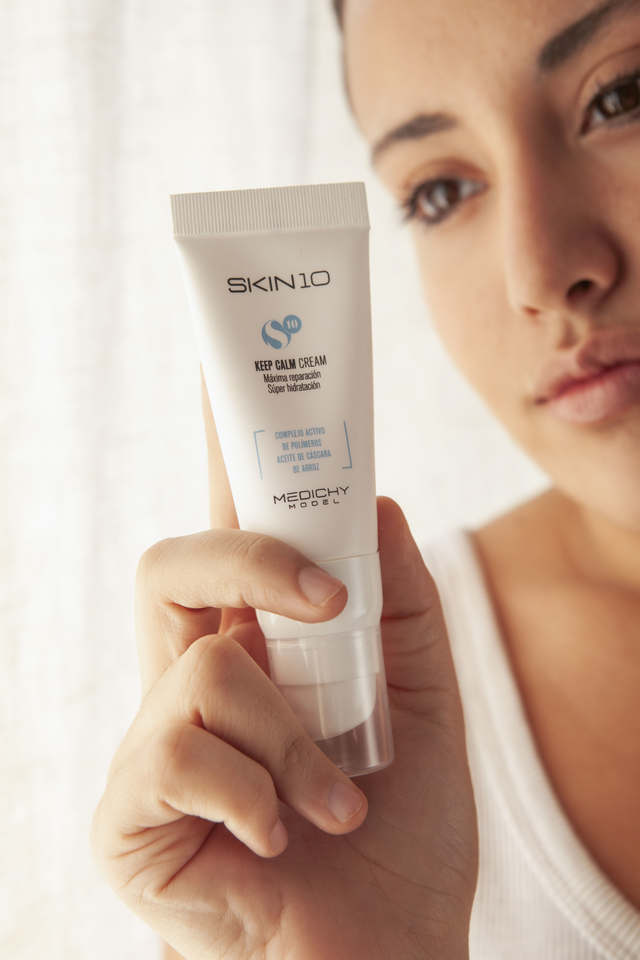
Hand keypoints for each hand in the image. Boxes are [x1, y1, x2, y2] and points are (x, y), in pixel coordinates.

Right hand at [90, 370, 477, 959]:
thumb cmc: (396, 836)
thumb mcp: (424, 704)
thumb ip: (401, 607)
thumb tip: (375, 502)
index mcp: (256, 649)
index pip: (222, 537)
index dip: (217, 463)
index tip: (237, 392)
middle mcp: (194, 680)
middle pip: (173, 562)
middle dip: (251, 560)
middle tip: (326, 603)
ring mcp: (156, 742)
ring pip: (206, 665)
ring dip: (295, 736)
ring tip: (337, 800)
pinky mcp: (131, 808)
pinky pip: (184, 750)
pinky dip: (259, 793)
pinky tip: (278, 842)